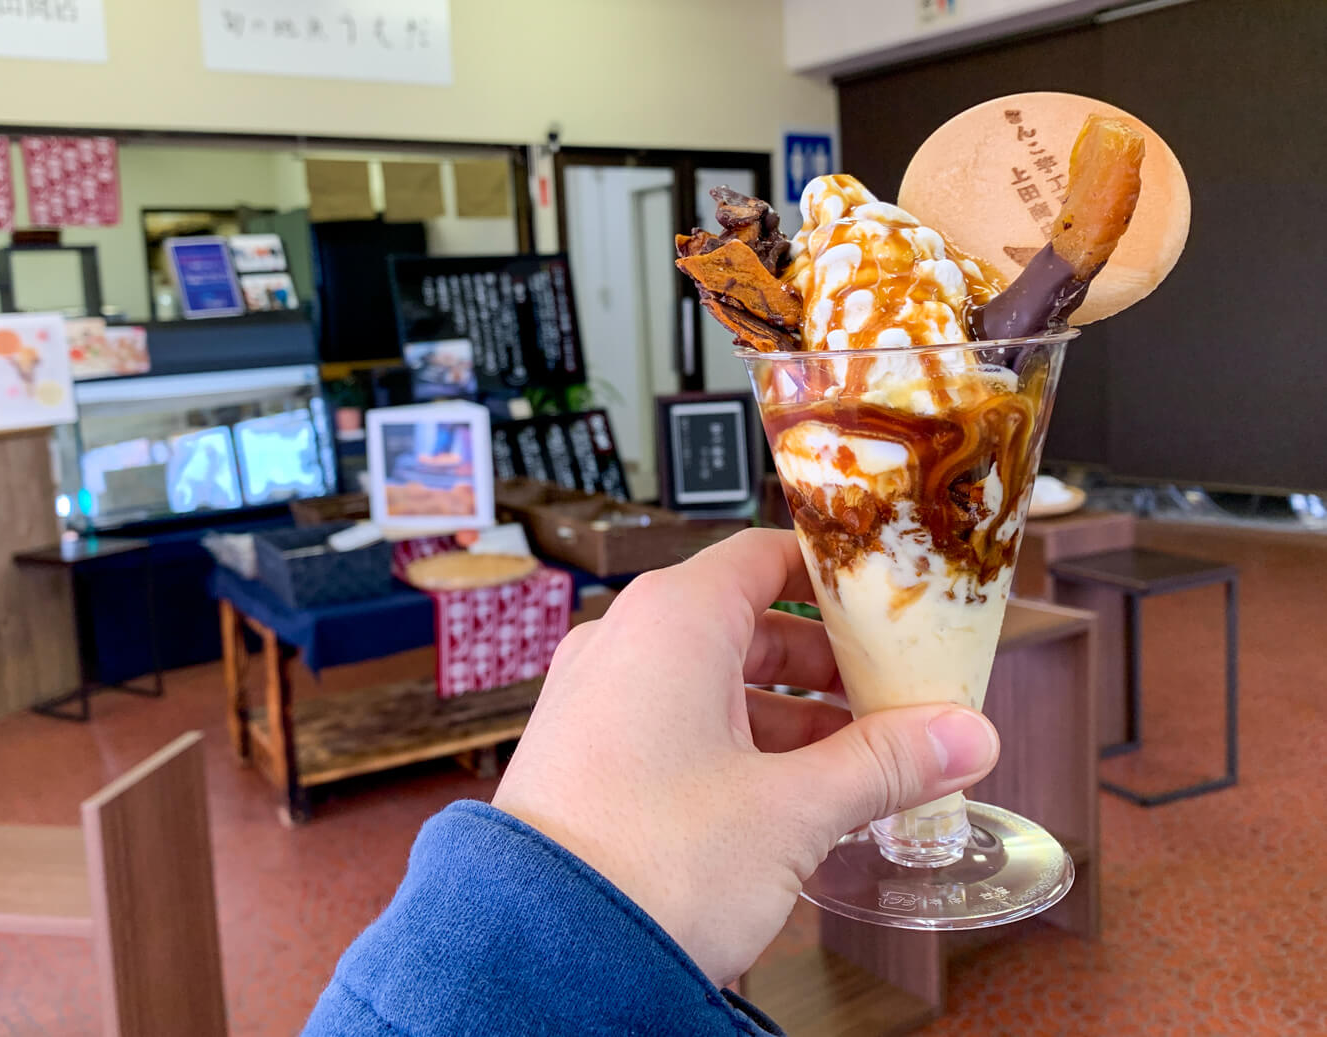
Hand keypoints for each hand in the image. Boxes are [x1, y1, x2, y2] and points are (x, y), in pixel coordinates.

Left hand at [492, 528, 999, 984]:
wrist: (542, 952)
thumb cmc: (650, 863)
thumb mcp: (792, 810)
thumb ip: (885, 764)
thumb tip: (966, 736)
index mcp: (672, 619)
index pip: (766, 556)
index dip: (836, 575)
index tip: (893, 601)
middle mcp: (625, 640)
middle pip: (747, 624)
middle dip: (829, 665)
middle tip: (895, 698)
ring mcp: (597, 696)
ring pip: (714, 682)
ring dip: (790, 715)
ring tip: (860, 761)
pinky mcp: (587, 751)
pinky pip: (675, 723)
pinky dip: (738, 744)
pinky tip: (790, 796)